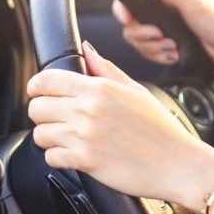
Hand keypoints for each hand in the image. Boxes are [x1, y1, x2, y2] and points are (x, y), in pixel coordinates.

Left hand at [27, 41, 213, 203]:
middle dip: (43, 114)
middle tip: (58, 119)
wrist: (178, 164)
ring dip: (50, 137)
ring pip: (40, 134)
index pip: (45, 80)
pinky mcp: (84, 161)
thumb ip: (106, 69)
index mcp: (100, 88)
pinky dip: (59, 158)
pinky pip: (51, 158)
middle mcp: (89, 110)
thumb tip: (86, 49)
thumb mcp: (137, 91)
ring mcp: (84, 136)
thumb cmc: (161, 129)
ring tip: (68, 139)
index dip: (37, 87)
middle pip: (36, 107)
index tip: (40, 93)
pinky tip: (75, 155)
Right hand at [113, 0, 213, 68]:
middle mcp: (162, 11)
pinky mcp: (169, 46)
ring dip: (154, 49)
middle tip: (161, 37)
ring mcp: (165, 30)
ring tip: (173, 47)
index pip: (131, 0)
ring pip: (140, 43)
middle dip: (143, 36)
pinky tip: (175, 55)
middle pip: (131, 26)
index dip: (123, 11)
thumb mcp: (194, 3)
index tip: (127, 20)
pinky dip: (161, 57)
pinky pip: (152, 55)